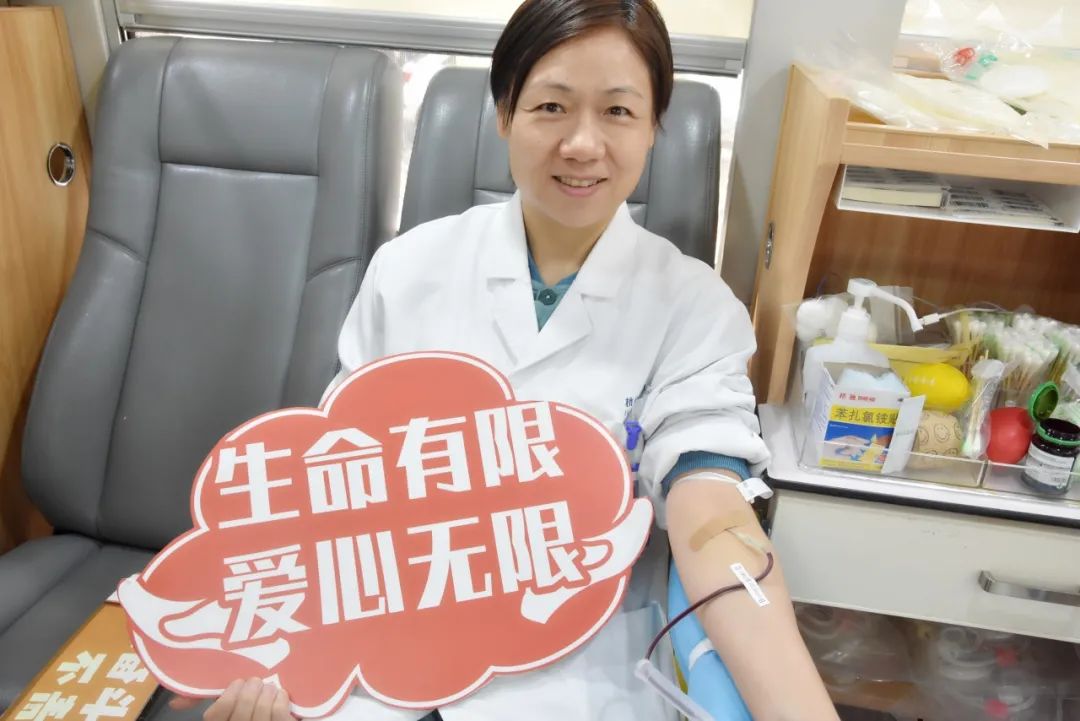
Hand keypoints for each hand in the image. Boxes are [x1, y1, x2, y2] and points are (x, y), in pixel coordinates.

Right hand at [169, 678, 294, 720]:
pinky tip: (280, 696)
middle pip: (242, 710)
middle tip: (255, 682)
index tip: (237, 683)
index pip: (215, 716)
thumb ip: (205, 700)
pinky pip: (279, 714)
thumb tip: (175, 703)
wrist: (275, 716)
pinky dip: (280, 699)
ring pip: (261, 711)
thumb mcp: (227, 707)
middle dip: (251, 690)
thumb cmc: (249, 709)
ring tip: (268, 688)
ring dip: (267, 693)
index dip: (228, 697)